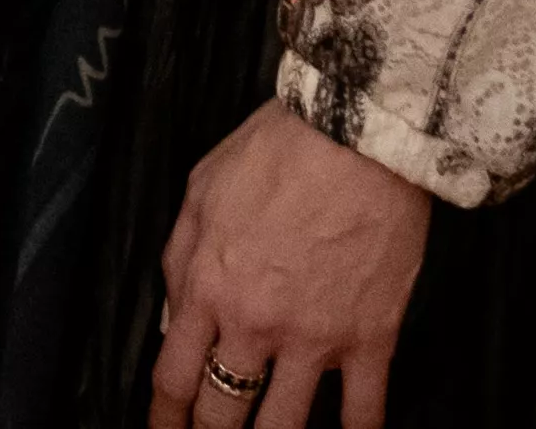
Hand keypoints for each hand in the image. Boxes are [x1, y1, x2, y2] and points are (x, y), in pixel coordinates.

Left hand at [150, 98, 432, 428]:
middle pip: (221, 411)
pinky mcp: (370, 339)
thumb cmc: (277, 151)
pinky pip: (363, 412)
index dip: (165, 417)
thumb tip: (173, 320)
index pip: (173, 377)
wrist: (356, 134)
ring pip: (283, 426)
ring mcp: (315, 339)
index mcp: (207, 288)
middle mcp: (255, 325)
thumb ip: (179, 261)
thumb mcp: (200, 193)